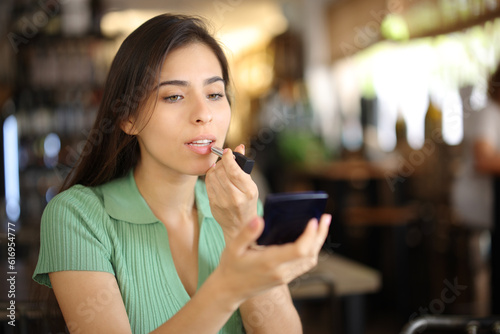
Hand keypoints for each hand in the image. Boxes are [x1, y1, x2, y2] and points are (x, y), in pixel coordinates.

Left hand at [205, 144, 258, 240]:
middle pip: (222, 172)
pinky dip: (210, 177)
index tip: (227, 152)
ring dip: (215, 169)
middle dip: (221, 163)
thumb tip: (239, 146)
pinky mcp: (213, 205)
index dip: (228, 158)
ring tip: (220, 169)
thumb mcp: (251, 186)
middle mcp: (236, 197)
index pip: (234, 170)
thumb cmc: (247, 203)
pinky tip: (215, 176)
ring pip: (213, 177)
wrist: (240, 226)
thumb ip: (243, 166)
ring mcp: (223, 202)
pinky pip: (208, 184)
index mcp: (249, 191)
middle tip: (224, 160)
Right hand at [215, 214, 331, 303]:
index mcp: (269, 262)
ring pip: (310, 261)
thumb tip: (260, 219)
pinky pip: (305, 265)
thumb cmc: (231, 266)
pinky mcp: (285, 278)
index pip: (299, 250)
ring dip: (318, 243)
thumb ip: (247, 233)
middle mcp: (281, 271)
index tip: (313, 220)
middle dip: (320, 235)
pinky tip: (310, 238)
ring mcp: (284, 276)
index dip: (310, 235)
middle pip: (310, 254)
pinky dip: (312, 250)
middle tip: (325, 217)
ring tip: (321, 225)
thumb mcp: (233, 247)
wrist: (229, 290)